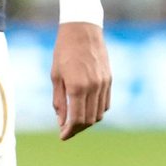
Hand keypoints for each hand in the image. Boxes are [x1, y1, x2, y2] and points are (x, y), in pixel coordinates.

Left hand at [50, 21, 111, 139]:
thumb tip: (61, 121)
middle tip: (66, 130)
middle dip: (77, 129)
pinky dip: (97, 111)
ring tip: (75, 121)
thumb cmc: (64, 51)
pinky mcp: (109, 80)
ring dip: (88, 121)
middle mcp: (93, 87)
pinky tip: (86, 109)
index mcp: (77, 87)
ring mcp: (104, 84)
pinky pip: (105, 103)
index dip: (69, 131)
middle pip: (89, 120)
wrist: (83, 29)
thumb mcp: (56, 76)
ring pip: (99, 114)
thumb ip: (60, 101)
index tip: (62, 136)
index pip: (76, 119)